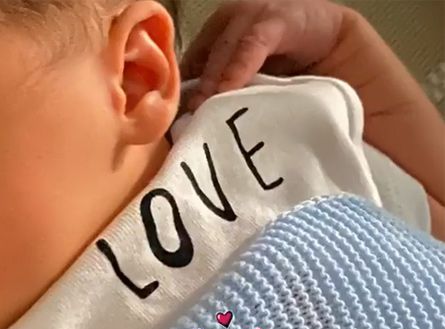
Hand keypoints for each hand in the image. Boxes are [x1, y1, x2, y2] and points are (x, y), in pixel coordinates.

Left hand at [181, 0, 343, 109]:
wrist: (339, 53)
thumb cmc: (291, 76)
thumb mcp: (252, 88)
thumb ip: (228, 98)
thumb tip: (196, 129)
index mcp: (220, 37)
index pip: (190, 63)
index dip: (180, 89)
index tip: (172, 120)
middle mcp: (231, 23)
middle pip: (202, 56)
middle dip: (192, 87)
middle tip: (183, 118)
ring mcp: (253, 17)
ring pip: (222, 50)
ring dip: (212, 81)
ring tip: (203, 108)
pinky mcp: (276, 20)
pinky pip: (250, 46)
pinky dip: (238, 69)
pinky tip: (228, 90)